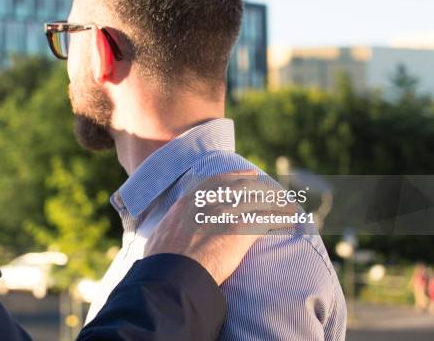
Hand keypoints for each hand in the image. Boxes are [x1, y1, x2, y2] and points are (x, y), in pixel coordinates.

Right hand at [145, 171, 299, 283]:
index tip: (245, 175)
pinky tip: (290, 220)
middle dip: (258, 185)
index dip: (234, 177)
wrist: (172, 274)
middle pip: (240, 186)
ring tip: (288, 205)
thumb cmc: (162, 263)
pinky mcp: (240, 230)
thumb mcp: (159, 238)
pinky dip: (281, 218)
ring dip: (275, 202)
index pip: (216, 182)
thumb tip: (163, 239)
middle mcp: (208, 203)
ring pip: (257, 201)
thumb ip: (169, 231)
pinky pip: (267, 219)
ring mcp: (224, 214)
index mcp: (188, 202)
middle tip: (270, 185)